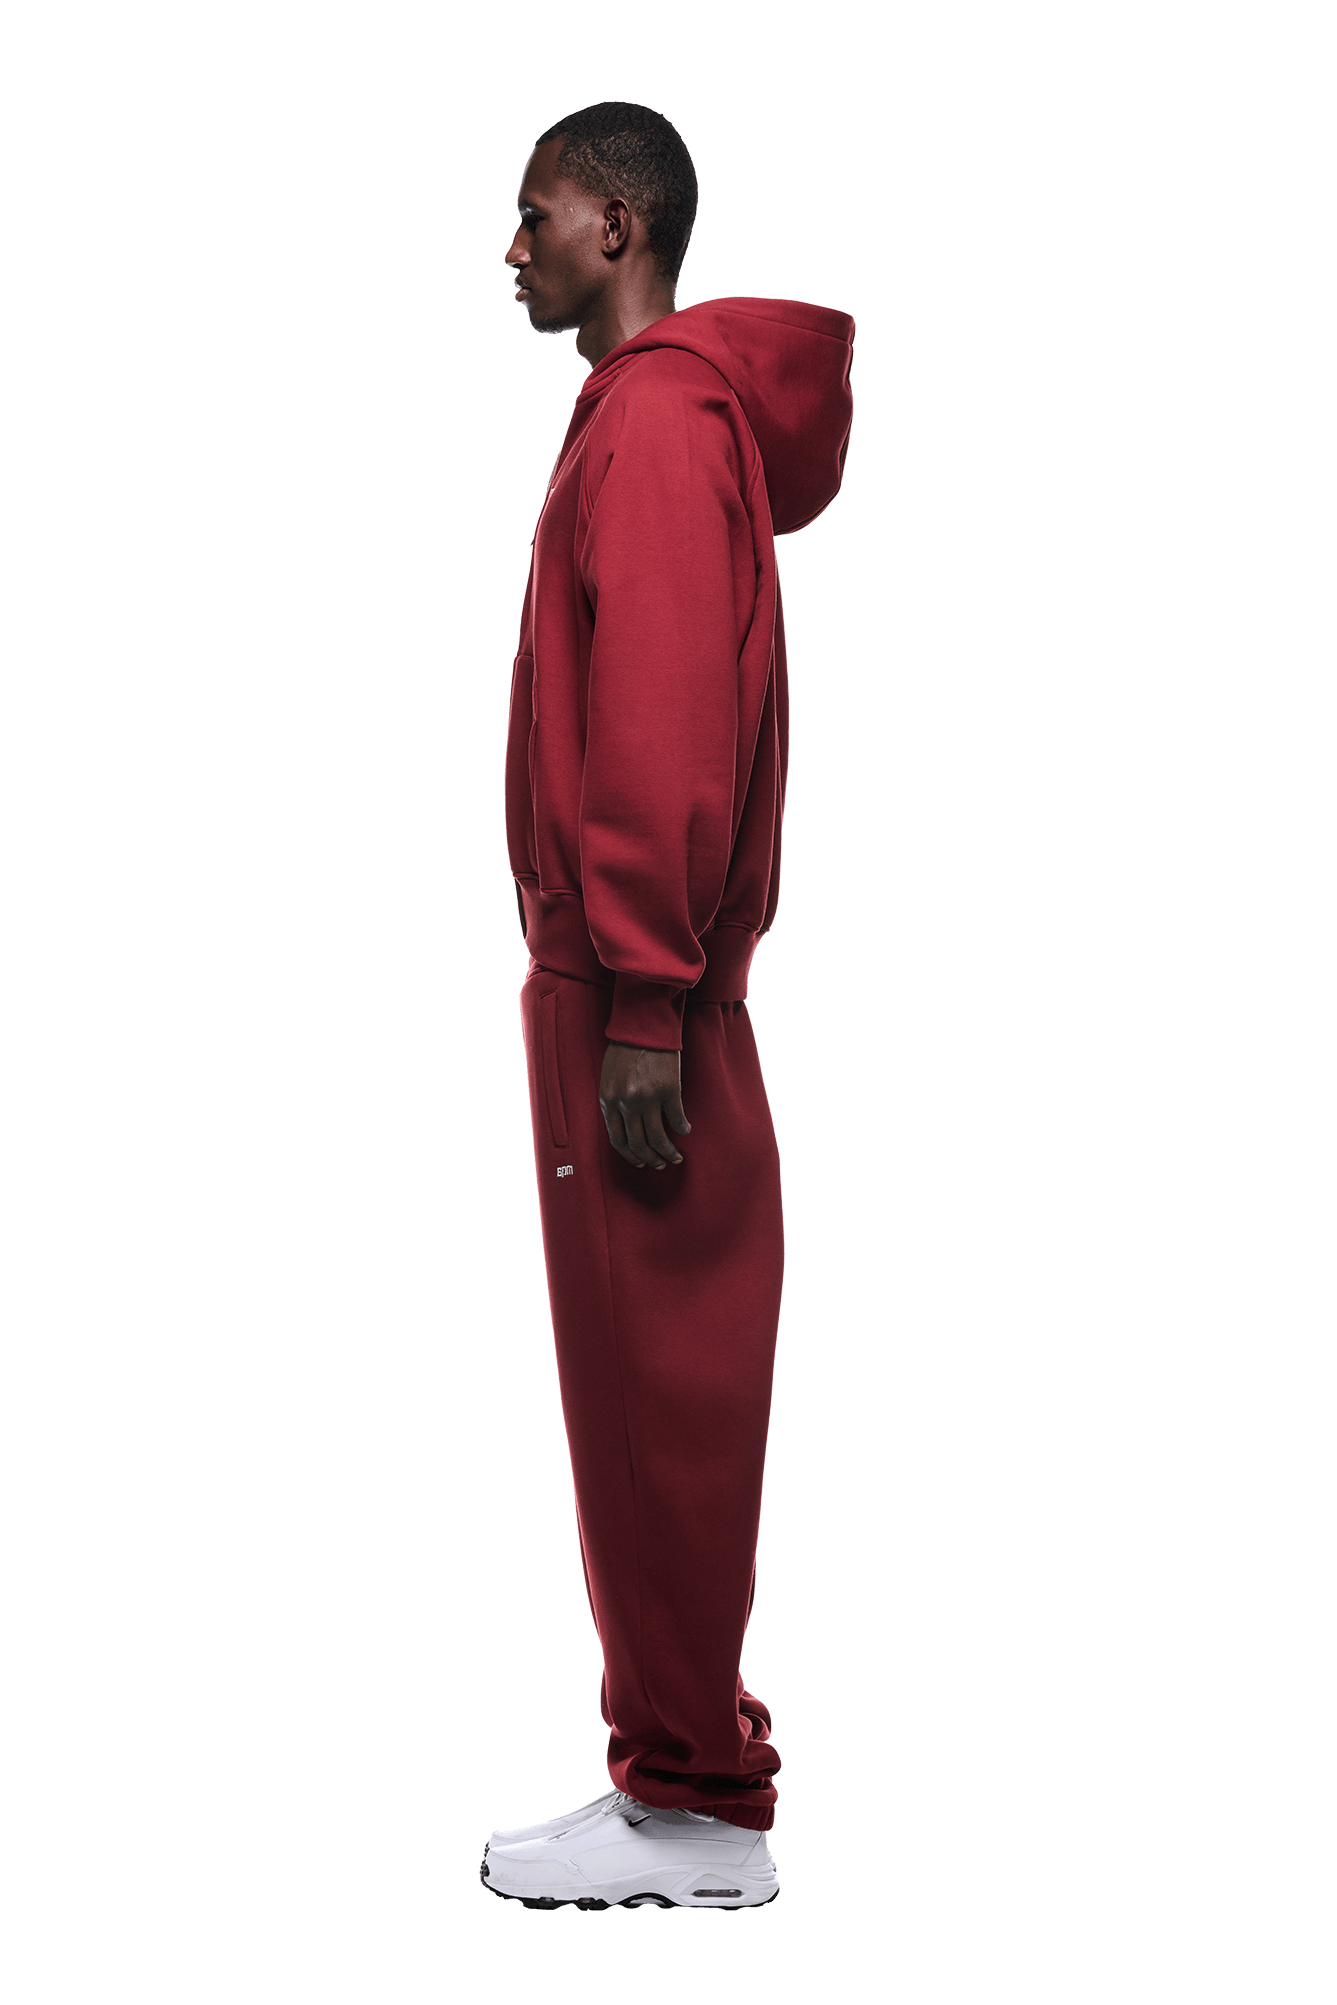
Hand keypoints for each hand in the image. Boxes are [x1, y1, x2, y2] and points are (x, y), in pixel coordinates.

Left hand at [599, 1042, 691, 1169]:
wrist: (643, 1024)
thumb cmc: (625, 1046)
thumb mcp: (609, 1076)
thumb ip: (614, 1100)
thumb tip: (624, 1124)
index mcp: (608, 1100)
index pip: (616, 1139)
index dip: (629, 1155)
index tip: (639, 1161)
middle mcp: (626, 1104)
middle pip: (638, 1144)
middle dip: (650, 1159)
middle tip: (660, 1164)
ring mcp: (648, 1099)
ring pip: (658, 1138)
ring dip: (668, 1152)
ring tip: (675, 1158)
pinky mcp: (669, 1091)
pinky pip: (677, 1119)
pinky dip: (682, 1128)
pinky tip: (686, 1130)